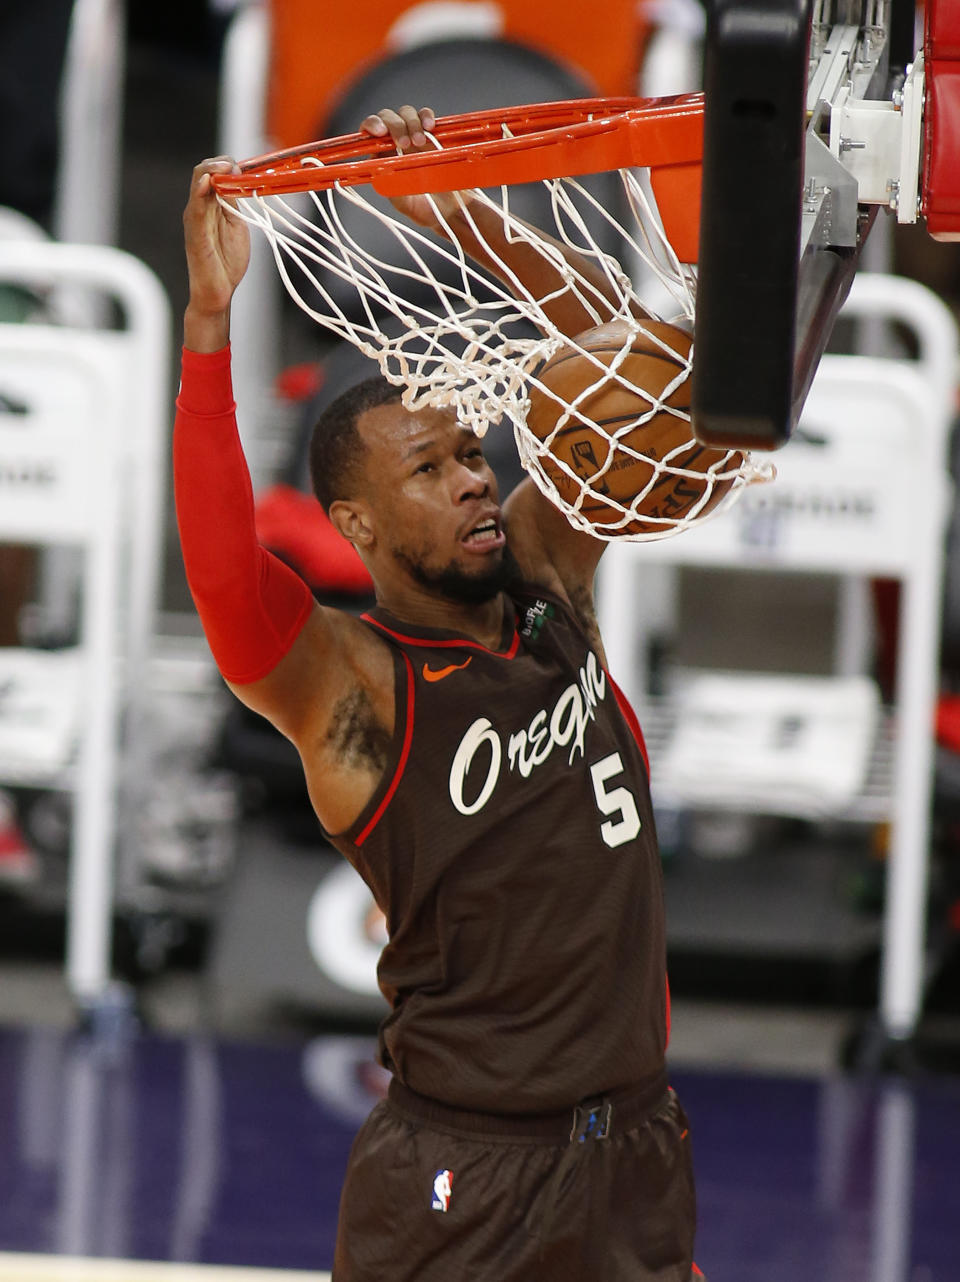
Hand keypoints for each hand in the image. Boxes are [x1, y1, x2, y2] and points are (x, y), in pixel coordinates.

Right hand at [182, 157, 250, 349]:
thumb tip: (242, 181)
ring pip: (197, 184)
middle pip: (204, 173)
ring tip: (226, 167)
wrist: (218, 293)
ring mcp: (195, 219)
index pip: (214, 174)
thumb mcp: (236, 226)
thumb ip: (235, 205)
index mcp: (211, 205)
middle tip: (237, 166)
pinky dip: (201, 193)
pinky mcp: (194, 233)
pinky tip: (209, 183)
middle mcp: (200, 208)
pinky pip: (195, 208)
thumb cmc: (226, 263)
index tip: (248, 168)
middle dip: (220, 164)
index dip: (229, 166)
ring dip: (211, 171)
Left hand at [360, 106, 471, 229]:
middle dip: (394, 125)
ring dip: (411, 122)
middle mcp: (395, 144)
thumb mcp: (405, 204)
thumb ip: (392, 187)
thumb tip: (380, 170)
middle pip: (387, 117)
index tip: (380, 132)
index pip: (368, 134)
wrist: (452, 211)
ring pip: (406, 113)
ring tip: (420, 141)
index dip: (371, 126)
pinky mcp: (433, 134)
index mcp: (383, 158)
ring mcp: (414, 136)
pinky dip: (426, 116)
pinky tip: (430, 127)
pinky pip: (426, 116)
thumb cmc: (425, 209)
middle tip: (405, 143)